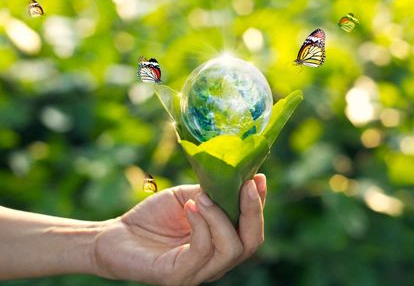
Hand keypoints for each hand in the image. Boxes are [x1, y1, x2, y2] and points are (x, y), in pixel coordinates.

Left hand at [93, 174, 266, 284]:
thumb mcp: (188, 198)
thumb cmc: (153, 217)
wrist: (115, 235)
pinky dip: (201, 224)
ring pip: (231, 249)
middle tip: (246, 185)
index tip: (258, 178)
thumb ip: (212, 192)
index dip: (258, 204)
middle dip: (253, 211)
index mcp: (221, 242)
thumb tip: (237, 177)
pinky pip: (201, 251)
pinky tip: (190, 207)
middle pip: (251, 243)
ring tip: (204, 197)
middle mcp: (216, 261)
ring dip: (221, 216)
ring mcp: (198, 272)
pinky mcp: (178, 276)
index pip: (251, 228)